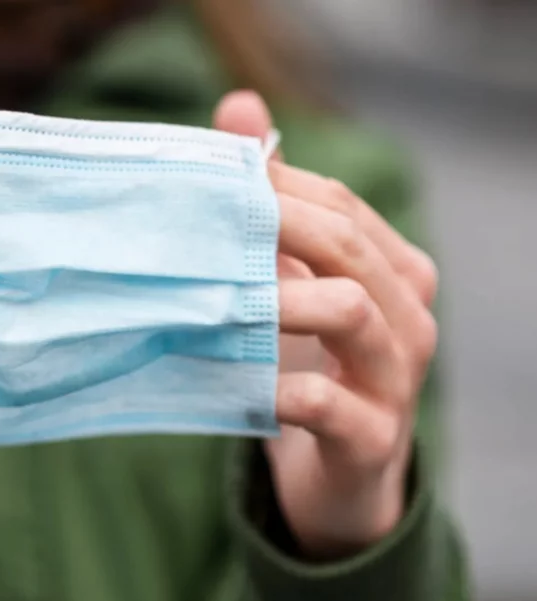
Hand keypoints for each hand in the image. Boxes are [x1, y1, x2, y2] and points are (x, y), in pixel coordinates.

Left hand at [214, 91, 438, 557]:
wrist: (341, 481)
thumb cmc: (313, 369)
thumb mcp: (291, 285)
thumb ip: (272, 204)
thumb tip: (238, 107)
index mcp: (395, 272)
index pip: (341, 206)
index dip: (276, 187)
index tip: (211, 181)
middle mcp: (408, 317)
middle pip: (348, 247)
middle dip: (276, 225)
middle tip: (204, 223)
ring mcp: (395, 379)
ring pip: (350, 311)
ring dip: (278, 296)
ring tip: (218, 294)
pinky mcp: (370, 438)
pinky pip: (328, 404)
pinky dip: (277, 386)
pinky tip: (234, 377)